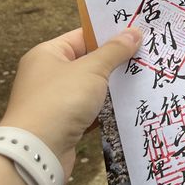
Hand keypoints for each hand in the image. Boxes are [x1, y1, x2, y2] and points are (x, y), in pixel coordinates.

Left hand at [0, 27, 141, 179]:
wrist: (38, 152)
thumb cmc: (60, 101)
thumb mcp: (92, 69)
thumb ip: (114, 51)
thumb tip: (134, 32)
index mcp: (48, 54)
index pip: (83, 37)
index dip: (108, 34)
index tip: (136, 33)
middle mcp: (49, 75)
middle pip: (89, 61)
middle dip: (116, 61)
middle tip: (145, 55)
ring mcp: (57, 100)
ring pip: (93, 87)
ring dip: (114, 86)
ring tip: (144, 78)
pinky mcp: (66, 122)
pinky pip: (93, 109)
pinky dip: (108, 108)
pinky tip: (130, 104)